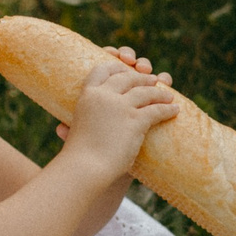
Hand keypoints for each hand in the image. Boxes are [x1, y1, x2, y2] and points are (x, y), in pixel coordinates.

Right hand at [59, 52, 177, 173]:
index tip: (126, 68)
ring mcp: (121, 106)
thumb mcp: (74, 134)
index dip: (116, 67)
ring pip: (146, 92)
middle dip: (142, 77)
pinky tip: (175, 110)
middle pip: (128, 78)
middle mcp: (104, 96)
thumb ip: (70, 128)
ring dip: (160, 92)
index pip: (102, 70)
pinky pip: (156, 110)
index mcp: (88, 95)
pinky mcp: (136, 120)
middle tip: (153, 79)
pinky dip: (168, 109)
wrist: (85, 168)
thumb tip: (60, 129)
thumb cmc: (77, 156)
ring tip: (168, 95)